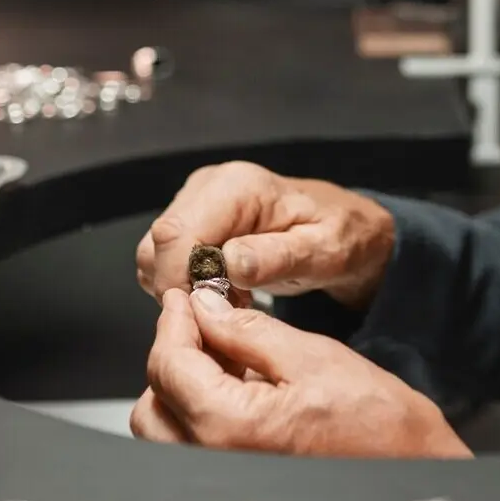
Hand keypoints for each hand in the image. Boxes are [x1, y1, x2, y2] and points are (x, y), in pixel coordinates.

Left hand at [130, 287, 471, 459]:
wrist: (413, 470)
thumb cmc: (380, 425)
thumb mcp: (313, 356)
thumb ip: (248, 330)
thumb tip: (206, 307)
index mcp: (230, 427)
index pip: (168, 365)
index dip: (173, 321)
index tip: (186, 296)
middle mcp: (215, 462)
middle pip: (153, 403)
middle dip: (171, 355)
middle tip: (201, 321)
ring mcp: (223, 479)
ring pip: (165, 431)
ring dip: (181, 387)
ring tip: (221, 354)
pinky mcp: (236, 484)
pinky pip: (192, 448)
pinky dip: (198, 412)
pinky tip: (234, 386)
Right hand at [135, 162, 395, 309]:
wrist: (344, 229)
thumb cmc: (340, 237)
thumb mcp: (324, 253)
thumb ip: (277, 257)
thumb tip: (229, 263)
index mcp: (238, 186)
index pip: (177, 235)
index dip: (181, 282)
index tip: (210, 314)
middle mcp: (208, 186)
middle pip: (158, 246)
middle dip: (184, 289)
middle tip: (230, 311)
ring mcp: (196, 202)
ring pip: (155, 256)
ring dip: (185, 290)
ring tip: (234, 301)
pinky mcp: (193, 220)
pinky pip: (165, 261)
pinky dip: (187, 286)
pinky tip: (225, 293)